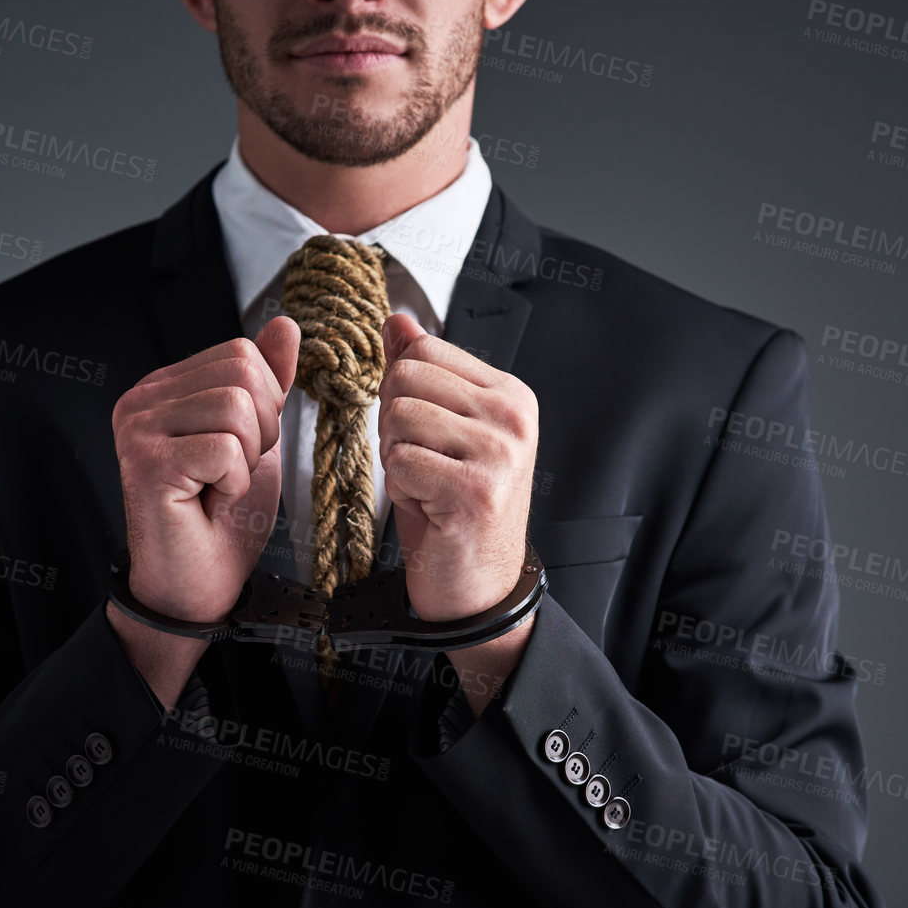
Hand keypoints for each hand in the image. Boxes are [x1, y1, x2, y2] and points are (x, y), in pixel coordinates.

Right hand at [111, 316, 300, 623]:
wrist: (195, 590)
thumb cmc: (220, 524)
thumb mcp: (258, 441)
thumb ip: (268, 383)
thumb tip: (284, 326)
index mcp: (165, 388)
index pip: (242, 353)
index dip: (266, 405)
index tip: (241, 452)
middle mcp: (142, 400)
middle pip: (242, 372)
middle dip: (261, 430)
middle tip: (232, 473)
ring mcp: (138, 429)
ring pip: (237, 408)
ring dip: (247, 460)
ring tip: (219, 487)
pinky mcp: (146, 462)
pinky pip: (226, 448)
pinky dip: (235, 483)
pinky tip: (208, 502)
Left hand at [378, 313, 538, 622]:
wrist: (478, 587)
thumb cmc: (456, 511)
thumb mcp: (439, 431)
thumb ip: (419, 372)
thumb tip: (397, 320)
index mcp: (509, 394)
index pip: (423, 350)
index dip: (403, 392)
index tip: (427, 435)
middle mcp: (512, 418)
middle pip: (405, 378)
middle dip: (394, 425)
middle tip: (423, 464)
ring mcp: (499, 453)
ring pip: (398, 417)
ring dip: (396, 458)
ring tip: (426, 485)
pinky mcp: (476, 490)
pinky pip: (402, 462)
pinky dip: (401, 488)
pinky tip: (429, 507)